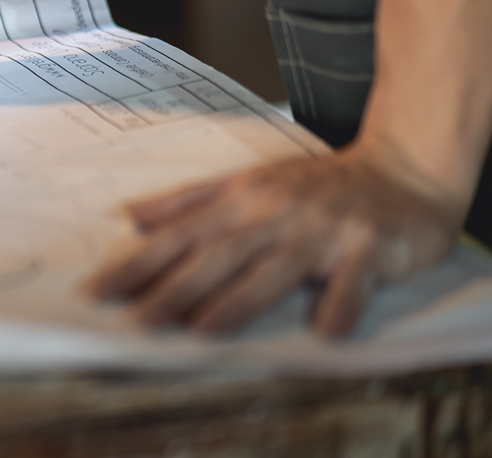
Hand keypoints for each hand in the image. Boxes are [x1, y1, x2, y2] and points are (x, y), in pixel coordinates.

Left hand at [84, 143, 463, 335]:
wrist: (403, 169)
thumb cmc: (315, 185)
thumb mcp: (249, 182)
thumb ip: (189, 201)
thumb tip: (130, 214)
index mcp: (243, 198)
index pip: (180, 235)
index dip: (138, 264)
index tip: (98, 290)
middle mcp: (278, 212)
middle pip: (218, 254)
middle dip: (175, 288)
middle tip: (137, 320)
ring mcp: (325, 229)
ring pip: (276, 268)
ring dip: (241, 299)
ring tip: (203, 330)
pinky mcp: (372, 247)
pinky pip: (355, 280)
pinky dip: (341, 303)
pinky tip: (325, 331)